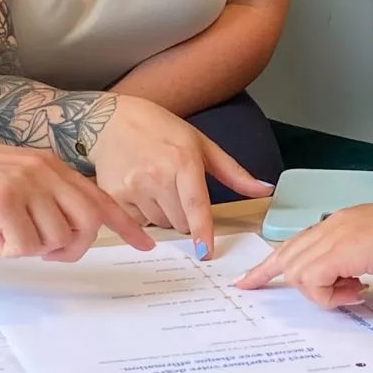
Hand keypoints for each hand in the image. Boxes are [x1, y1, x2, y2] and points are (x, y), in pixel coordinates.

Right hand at [0, 128, 150, 260]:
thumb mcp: (11, 177)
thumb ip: (41, 196)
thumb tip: (63, 233)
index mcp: (49, 165)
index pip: (99, 198)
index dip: (125, 225)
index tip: (146, 245)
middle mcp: (44, 170)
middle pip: (86, 225)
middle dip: (70, 248)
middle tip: (44, 252)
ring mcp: (25, 183)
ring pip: (54, 239)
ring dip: (30, 247)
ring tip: (2, 230)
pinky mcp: (2, 200)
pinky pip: (23, 245)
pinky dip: (7, 248)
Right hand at [88, 94, 271, 256]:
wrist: (109, 120)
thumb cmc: (160, 129)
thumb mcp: (200, 143)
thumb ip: (233, 172)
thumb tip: (263, 190)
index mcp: (183, 161)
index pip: (196, 205)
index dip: (201, 232)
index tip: (205, 252)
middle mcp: (156, 176)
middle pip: (180, 223)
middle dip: (185, 216)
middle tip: (177, 191)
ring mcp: (133, 187)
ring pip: (161, 224)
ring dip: (165, 214)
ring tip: (157, 186)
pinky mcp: (115, 196)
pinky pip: (139, 222)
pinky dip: (144, 213)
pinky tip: (140, 189)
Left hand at [234, 188, 372, 308]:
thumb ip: (359, 258)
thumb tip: (350, 280)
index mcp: (344, 220)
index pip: (298, 241)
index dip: (273, 261)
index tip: (251, 277)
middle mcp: (335, 223)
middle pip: (287, 253)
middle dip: (266, 274)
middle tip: (251, 289)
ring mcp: (337, 235)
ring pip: (297, 270)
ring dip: (319, 292)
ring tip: (353, 293)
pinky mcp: (343, 251)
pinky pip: (314, 280)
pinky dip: (329, 296)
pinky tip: (358, 292)